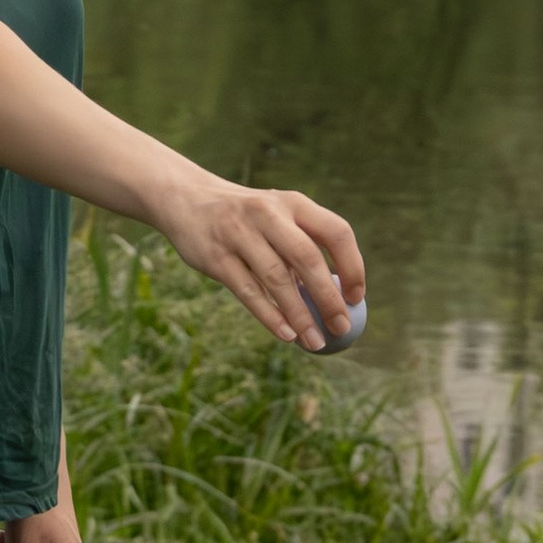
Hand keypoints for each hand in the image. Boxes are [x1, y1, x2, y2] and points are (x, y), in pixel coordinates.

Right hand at [156, 168, 366, 349]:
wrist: (186, 199)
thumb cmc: (246, 219)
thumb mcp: (277, 217)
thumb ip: (304, 247)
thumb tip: (338, 299)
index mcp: (294, 203)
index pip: (336, 232)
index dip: (352, 266)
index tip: (356, 299)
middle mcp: (268, 213)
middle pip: (307, 258)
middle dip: (328, 298)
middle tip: (342, 328)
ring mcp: (240, 234)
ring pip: (277, 279)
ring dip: (300, 315)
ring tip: (316, 342)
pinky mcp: (216, 256)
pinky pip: (248, 292)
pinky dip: (270, 316)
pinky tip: (287, 335)